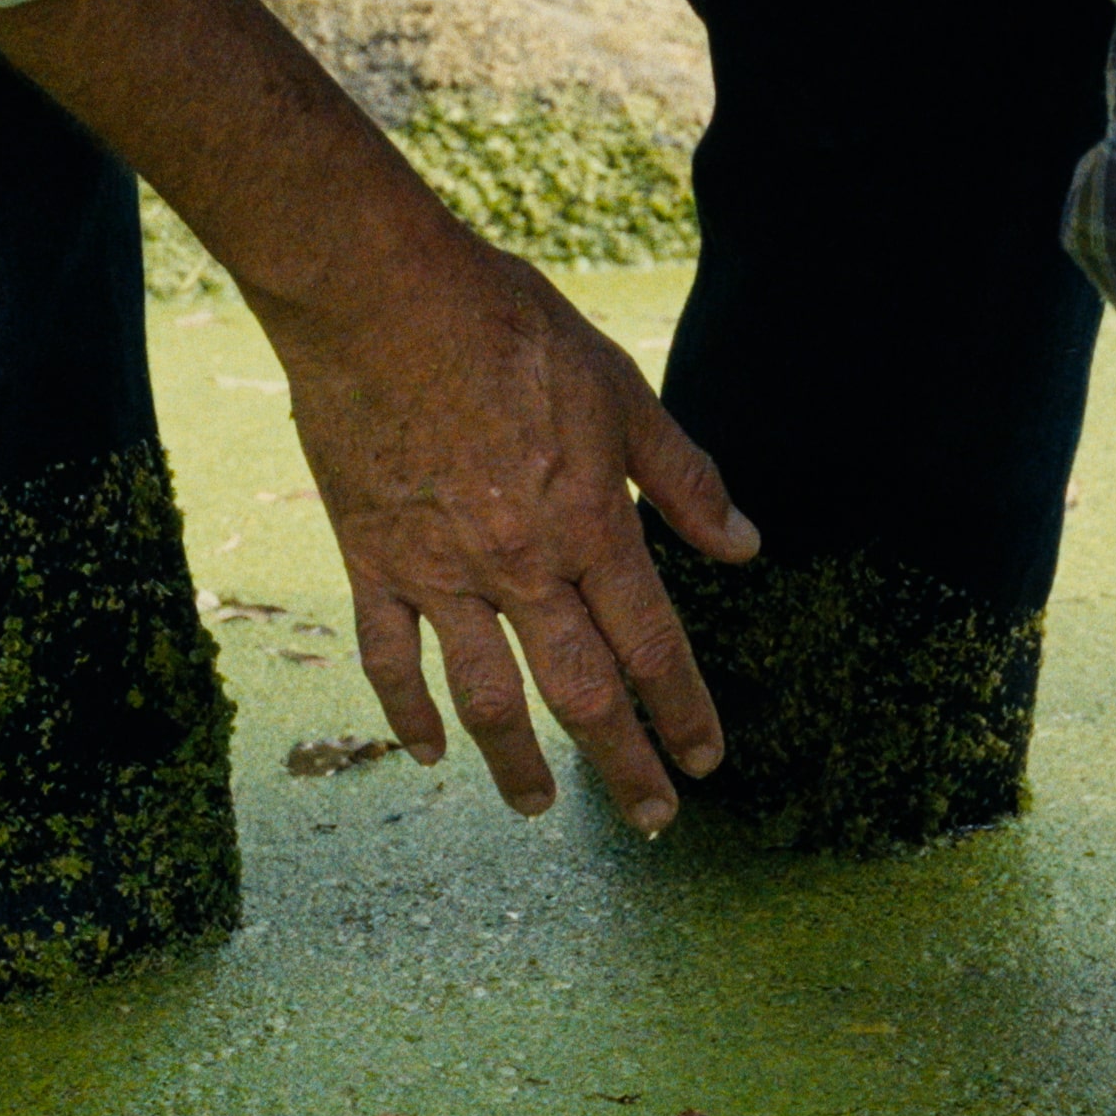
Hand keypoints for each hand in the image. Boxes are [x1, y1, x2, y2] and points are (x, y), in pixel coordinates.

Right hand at [257, 230, 760, 831]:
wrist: (378, 294)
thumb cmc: (509, 328)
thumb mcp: (622, 392)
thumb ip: (684, 480)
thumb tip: (745, 547)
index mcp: (591, 525)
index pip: (653, 645)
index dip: (684, 710)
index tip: (708, 761)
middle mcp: (520, 565)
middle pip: (580, 691)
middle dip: (622, 764)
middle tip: (651, 821)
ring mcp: (438, 570)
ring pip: (485, 696)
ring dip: (515, 763)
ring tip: (537, 808)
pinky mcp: (370, 558)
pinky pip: (390, 656)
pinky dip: (408, 710)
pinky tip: (427, 752)